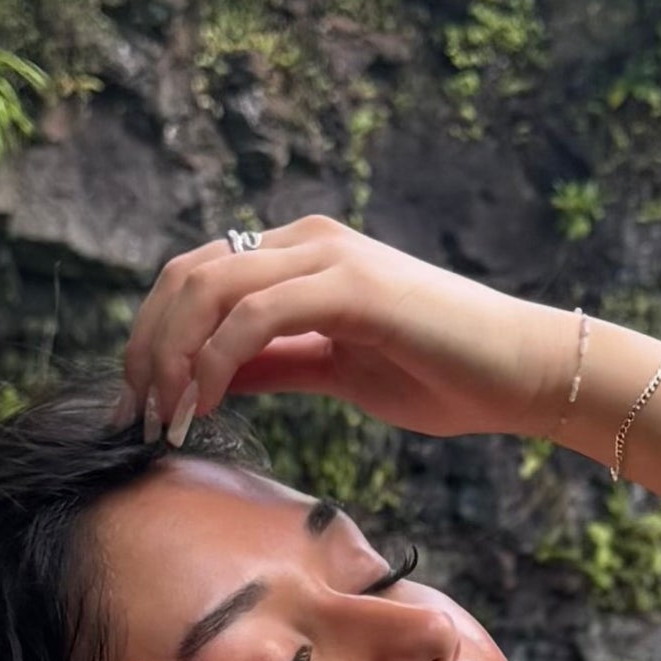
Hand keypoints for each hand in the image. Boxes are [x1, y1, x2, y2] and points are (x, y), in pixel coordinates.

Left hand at [120, 218, 582, 447]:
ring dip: (169, 358)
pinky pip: (253, 315)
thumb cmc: (443, 375)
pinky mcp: (350, 286)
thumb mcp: (334, 370)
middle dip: (146, 349)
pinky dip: (213, 362)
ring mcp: (328, 257)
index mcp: (301, 256)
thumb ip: (271, 364)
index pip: (197, 278)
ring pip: (208, 288)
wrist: (524, 374)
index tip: (141, 407)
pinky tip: (205, 406)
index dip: (153, 338)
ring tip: (165, 418)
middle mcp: (307, 241)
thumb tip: (200, 379)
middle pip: (186, 276)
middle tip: (136, 418)